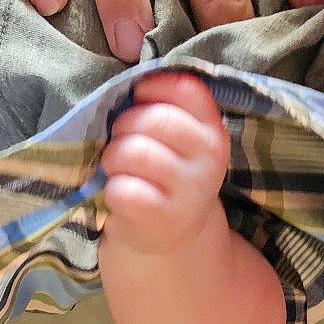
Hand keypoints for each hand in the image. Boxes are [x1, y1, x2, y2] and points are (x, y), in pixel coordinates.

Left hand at [99, 72, 231, 251]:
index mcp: (212, 129)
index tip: (138, 103)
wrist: (172, 237)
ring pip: (135, 152)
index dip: (151, 89)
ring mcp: (190, 191)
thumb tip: (125, 86)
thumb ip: (162, 108)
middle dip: (124, 125)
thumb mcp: (177, 140)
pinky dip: (112, 189)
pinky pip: (125, 190)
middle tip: (120, 140)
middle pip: (155, 119)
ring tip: (116, 167)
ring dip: (113, 157)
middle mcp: (209, 158)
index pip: (186, 89)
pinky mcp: (164, 219)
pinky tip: (119, 193)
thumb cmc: (164, 173)